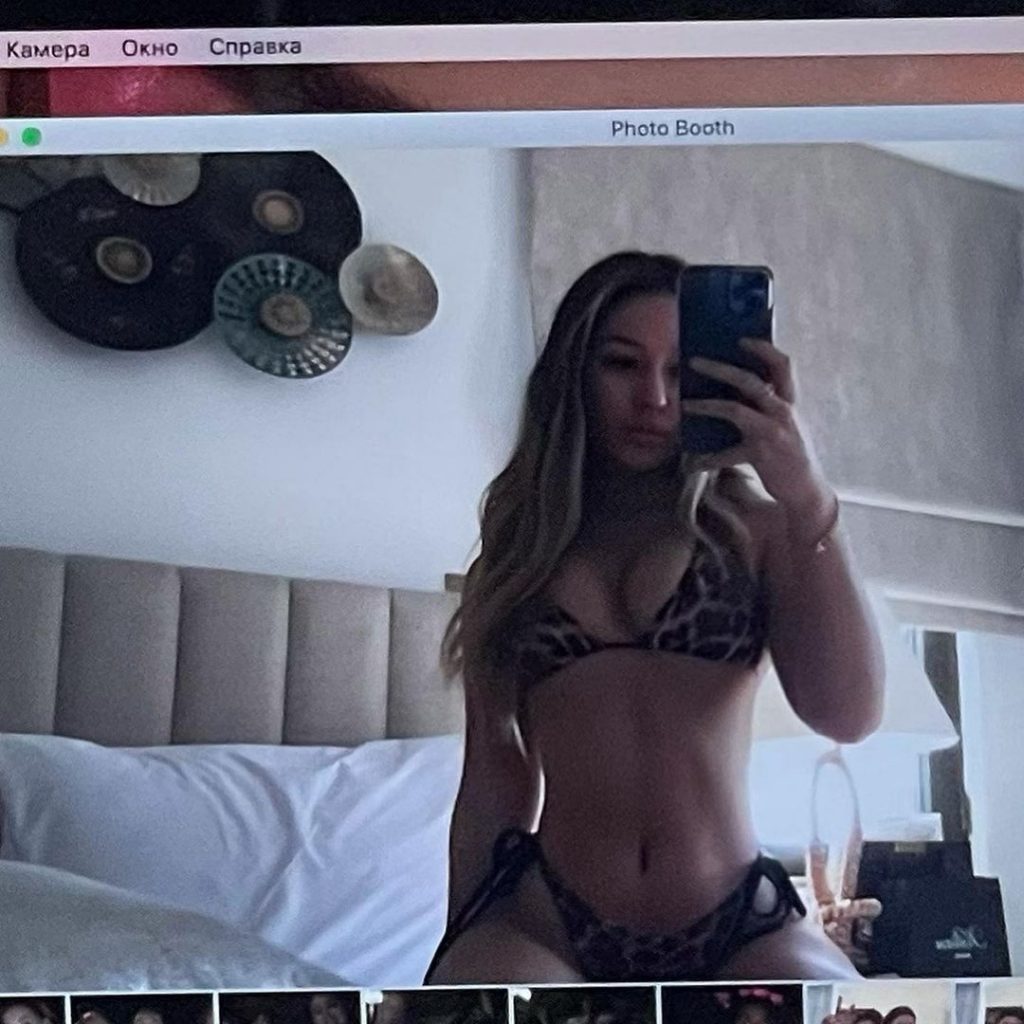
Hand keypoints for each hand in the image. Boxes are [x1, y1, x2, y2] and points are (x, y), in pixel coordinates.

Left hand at [680, 338, 833, 517]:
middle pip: (750, 381)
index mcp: (789, 402)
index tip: (741, 339)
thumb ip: (766, 406)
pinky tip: (693, 463)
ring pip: (734, 410)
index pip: (782, 365)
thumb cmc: (790, 455)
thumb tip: (733, 390)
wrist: (806, 490)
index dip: (763, 349)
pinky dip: (708, 459)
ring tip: (686, 404)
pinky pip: (727, 453)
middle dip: (720, 369)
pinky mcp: (760, 454)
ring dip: (706, 405)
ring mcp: (772, 432)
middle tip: (695, 361)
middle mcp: (782, 412)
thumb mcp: (785, 424)